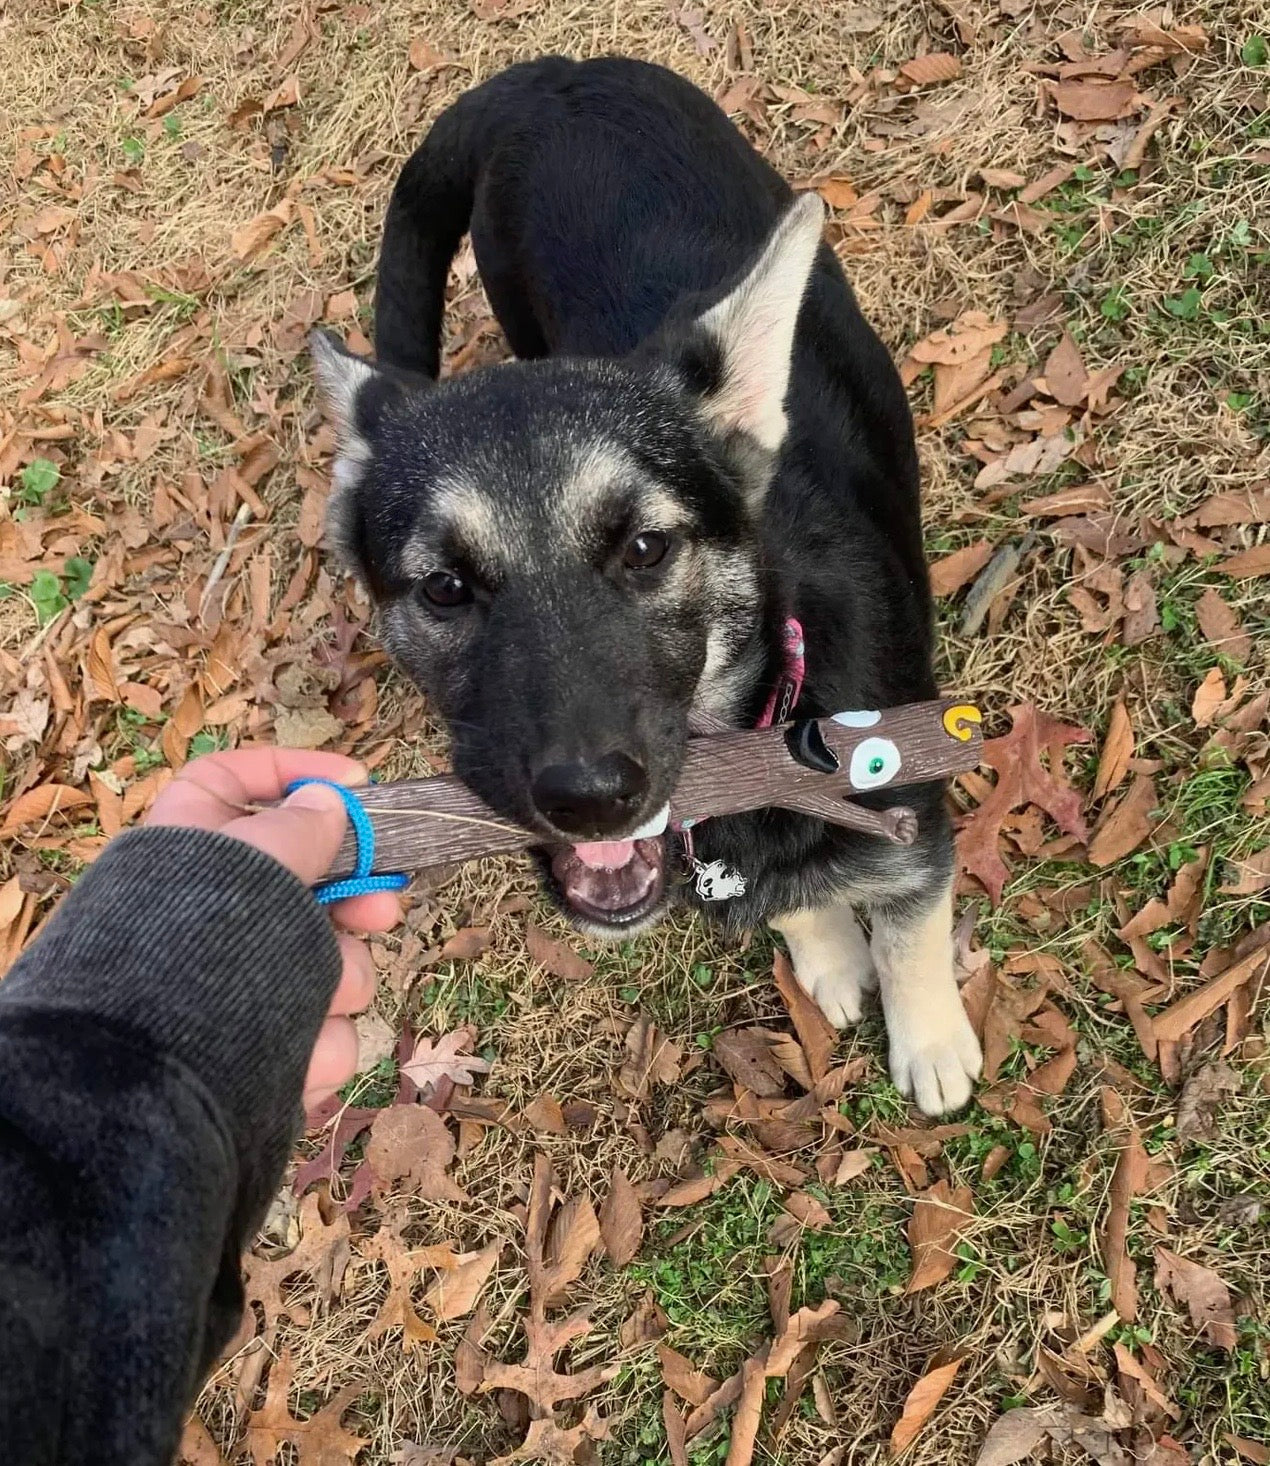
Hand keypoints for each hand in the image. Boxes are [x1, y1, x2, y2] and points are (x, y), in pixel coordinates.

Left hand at [145, 748, 400, 1112]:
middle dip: (355, 901)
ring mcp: (240, 981)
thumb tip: (326, 803)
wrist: (149, 1077)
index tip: (360, 783)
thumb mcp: (258, 858)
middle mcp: (214, 910)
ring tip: (321, 997)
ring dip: (338, 978)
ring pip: (328, 961)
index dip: (295, 770)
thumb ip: (302, 824)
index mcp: (191, 846)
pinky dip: (320, 1043)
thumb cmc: (196, 946)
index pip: (232, 778)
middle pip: (307, 882)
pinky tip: (303, 1052)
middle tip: (381, 911)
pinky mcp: (262, 1046)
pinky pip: (321, 1032)